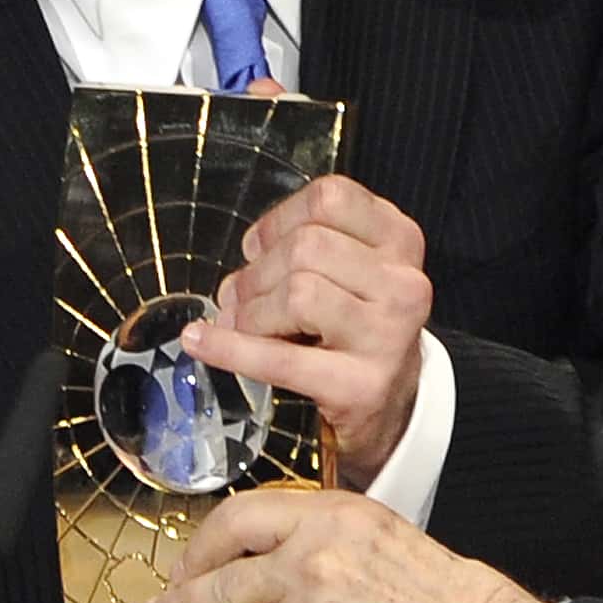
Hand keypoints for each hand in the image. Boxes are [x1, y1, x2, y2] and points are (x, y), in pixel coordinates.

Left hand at [186, 173, 430, 486]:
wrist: (391, 404)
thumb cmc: (355, 323)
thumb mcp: (349, 270)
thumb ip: (299, 248)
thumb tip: (240, 271)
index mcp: (400, 240)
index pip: (330, 199)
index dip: (280, 219)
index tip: (261, 248)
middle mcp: (404, 283)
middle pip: (307, 246)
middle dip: (258, 273)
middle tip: (243, 299)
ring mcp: (388, 336)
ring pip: (297, 293)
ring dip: (251, 313)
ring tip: (244, 326)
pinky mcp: (362, 386)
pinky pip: (279, 358)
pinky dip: (229, 348)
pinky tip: (199, 341)